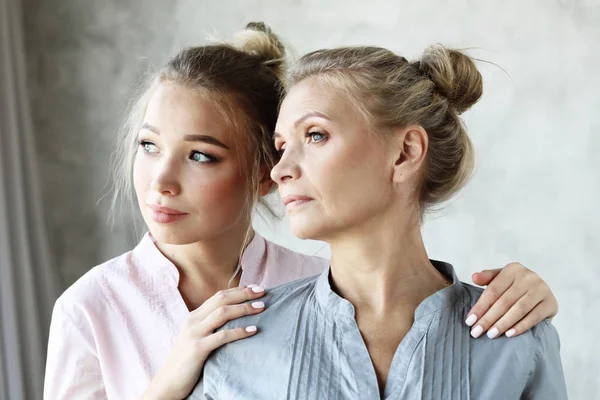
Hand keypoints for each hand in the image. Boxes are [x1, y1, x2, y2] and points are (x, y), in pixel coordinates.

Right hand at [142, 285, 265, 398]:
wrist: (167, 383)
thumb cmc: (187, 361)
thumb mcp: (196, 337)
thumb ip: (210, 325)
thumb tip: (233, 317)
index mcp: (194, 316)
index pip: (219, 296)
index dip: (238, 290)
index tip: (256, 288)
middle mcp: (194, 321)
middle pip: (222, 299)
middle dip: (244, 293)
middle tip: (263, 291)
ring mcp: (195, 334)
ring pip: (223, 313)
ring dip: (244, 308)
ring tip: (262, 307)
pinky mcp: (197, 349)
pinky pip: (222, 336)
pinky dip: (239, 331)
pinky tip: (253, 330)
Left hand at [465, 263, 557, 338]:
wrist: (542, 293)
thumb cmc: (515, 286)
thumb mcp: (501, 278)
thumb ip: (488, 278)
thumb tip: (474, 277)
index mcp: (513, 269)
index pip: (493, 290)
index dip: (480, 306)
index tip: (469, 321)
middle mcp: (529, 277)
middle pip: (504, 301)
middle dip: (488, 318)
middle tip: (477, 332)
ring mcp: (542, 289)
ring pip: (518, 310)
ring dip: (503, 324)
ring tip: (491, 334)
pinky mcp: (551, 303)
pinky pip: (534, 317)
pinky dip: (520, 326)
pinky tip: (509, 334)